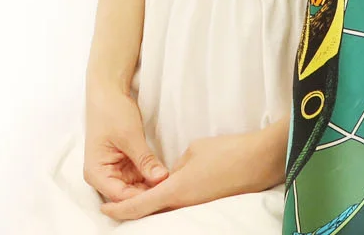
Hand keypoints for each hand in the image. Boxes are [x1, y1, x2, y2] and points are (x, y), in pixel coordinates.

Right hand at [82, 84, 168, 203]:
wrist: (108, 93)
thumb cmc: (112, 112)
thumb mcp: (130, 136)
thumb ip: (145, 160)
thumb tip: (161, 180)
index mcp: (96, 173)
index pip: (120, 196)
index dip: (142, 198)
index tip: (165, 194)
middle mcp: (103, 177)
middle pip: (128, 196)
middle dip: (149, 195)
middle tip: (174, 192)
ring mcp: (115, 173)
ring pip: (136, 189)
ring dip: (153, 188)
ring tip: (174, 186)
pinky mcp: (125, 166)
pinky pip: (140, 179)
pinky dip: (153, 178)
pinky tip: (169, 178)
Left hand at [98, 123, 285, 220]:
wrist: (260, 160)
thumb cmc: (226, 152)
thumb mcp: (192, 152)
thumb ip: (175, 167)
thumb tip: (171, 176)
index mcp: (175, 191)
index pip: (139, 206)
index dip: (119, 209)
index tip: (104, 209)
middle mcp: (184, 204)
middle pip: (150, 211)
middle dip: (132, 208)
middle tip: (115, 203)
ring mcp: (197, 205)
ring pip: (167, 208)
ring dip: (151, 204)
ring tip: (135, 195)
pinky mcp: (208, 202)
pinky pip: (182, 204)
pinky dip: (168, 200)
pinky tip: (163, 191)